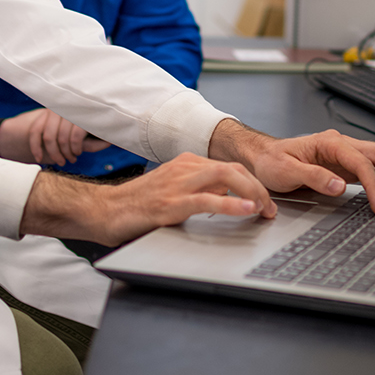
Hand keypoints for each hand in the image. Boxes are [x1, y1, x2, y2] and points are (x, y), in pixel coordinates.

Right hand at [0, 108, 111, 164]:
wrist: (18, 134)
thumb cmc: (60, 138)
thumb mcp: (78, 138)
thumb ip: (89, 140)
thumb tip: (109, 141)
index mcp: (76, 112)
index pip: (79, 129)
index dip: (78, 145)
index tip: (77, 154)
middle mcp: (62, 110)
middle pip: (65, 135)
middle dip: (67, 152)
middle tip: (69, 160)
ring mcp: (49, 113)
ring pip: (51, 137)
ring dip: (54, 153)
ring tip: (59, 161)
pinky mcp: (36, 119)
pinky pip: (37, 134)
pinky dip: (38, 149)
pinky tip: (40, 159)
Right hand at [19, 154, 272, 245]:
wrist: (103, 211)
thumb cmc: (135, 206)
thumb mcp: (171, 192)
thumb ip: (195, 191)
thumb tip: (224, 200)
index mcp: (185, 164)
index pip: (228, 166)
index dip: (252, 182)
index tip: (265, 200)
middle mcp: (184, 168)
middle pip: (233, 168)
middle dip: (258, 186)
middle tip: (272, 208)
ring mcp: (177, 184)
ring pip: (225, 177)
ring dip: (251, 193)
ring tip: (265, 209)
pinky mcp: (170, 203)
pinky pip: (207, 200)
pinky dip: (231, 203)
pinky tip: (245, 210)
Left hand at [208, 120, 374, 216]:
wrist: (262, 157)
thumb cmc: (271, 160)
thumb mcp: (286, 170)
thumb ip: (313, 176)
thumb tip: (339, 186)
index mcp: (329, 142)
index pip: (361, 161)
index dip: (374, 184)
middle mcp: (341, 145)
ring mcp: (344, 155)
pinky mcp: (344, 166)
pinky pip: (371, 170)